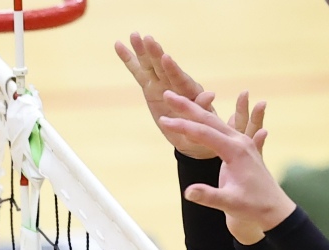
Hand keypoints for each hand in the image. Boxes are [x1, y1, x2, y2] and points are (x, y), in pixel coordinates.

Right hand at [114, 33, 216, 157]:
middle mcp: (173, 83)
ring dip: (141, 51)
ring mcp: (160, 83)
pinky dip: (129, 59)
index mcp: (188, 91)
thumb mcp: (204, 122)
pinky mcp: (150, 87)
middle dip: (154, 54)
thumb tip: (210, 95)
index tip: (165, 57)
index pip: (179, 79)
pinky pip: (138, 72)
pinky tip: (119, 45)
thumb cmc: (202, 130)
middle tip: (148, 39)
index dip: (172, 69)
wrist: (193, 135)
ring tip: (134, 35)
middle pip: (162, 67)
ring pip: (149, 65)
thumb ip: (204, 107)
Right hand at [160, 92, 286, 242]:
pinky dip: (210, 122)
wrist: (274, 211)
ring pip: (216, 122)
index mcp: (236, 151)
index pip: (205, 133)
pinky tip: (205, 115)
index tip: (163, 120)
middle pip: (210, 120)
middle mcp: (240, 143)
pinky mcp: (241, 151)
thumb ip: (209, 196)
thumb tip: (189, 191)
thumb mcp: (230, 204)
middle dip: (187, 107)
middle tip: (168, 94)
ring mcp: (242, 145)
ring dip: (197, 111)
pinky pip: (223, 131)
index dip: (183, 127)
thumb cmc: (254, 208)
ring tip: (181, 100)